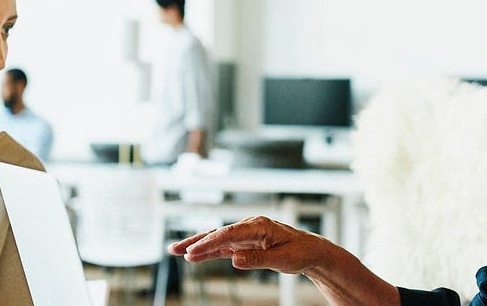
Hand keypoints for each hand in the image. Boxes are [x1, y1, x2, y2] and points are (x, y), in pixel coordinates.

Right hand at [171, 216, 399, 304]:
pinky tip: (194, 256)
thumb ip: (257, 259)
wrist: (312, 250)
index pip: (229, 234)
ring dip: (197, 245)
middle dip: (196, 241)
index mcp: (259, 225)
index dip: (210, 243)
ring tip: (175, 251)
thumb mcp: (282, 259)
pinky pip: (223, 247)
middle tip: (174, 249)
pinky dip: (209, 251)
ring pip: (217, 239)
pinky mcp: (245, 243)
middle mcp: (250, 226)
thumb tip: (234, 261)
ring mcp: (246, 234)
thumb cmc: (301, 252)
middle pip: (218, 233)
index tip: (193, 252)